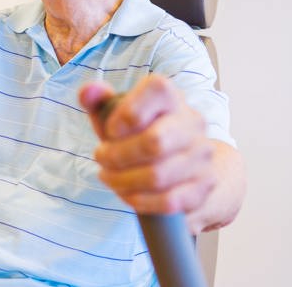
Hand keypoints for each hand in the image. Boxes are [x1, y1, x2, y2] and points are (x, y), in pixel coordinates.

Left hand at [79, 76, 216, 231]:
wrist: (183, 161)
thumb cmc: (140, 132)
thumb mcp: (116, 114)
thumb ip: (99, 100)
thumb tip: (88, 91)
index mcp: (170, 97)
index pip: (157, 90)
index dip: (126, 114)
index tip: (111, 130)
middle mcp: (192, 122)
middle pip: (154, 142)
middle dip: (117, 156)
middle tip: (101, 158)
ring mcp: (201, 155)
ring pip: (158, 176)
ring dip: (122, 181)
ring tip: (108, 176)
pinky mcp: (203, 185)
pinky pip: (168, 200)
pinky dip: (139, 200)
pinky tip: (127, 193)